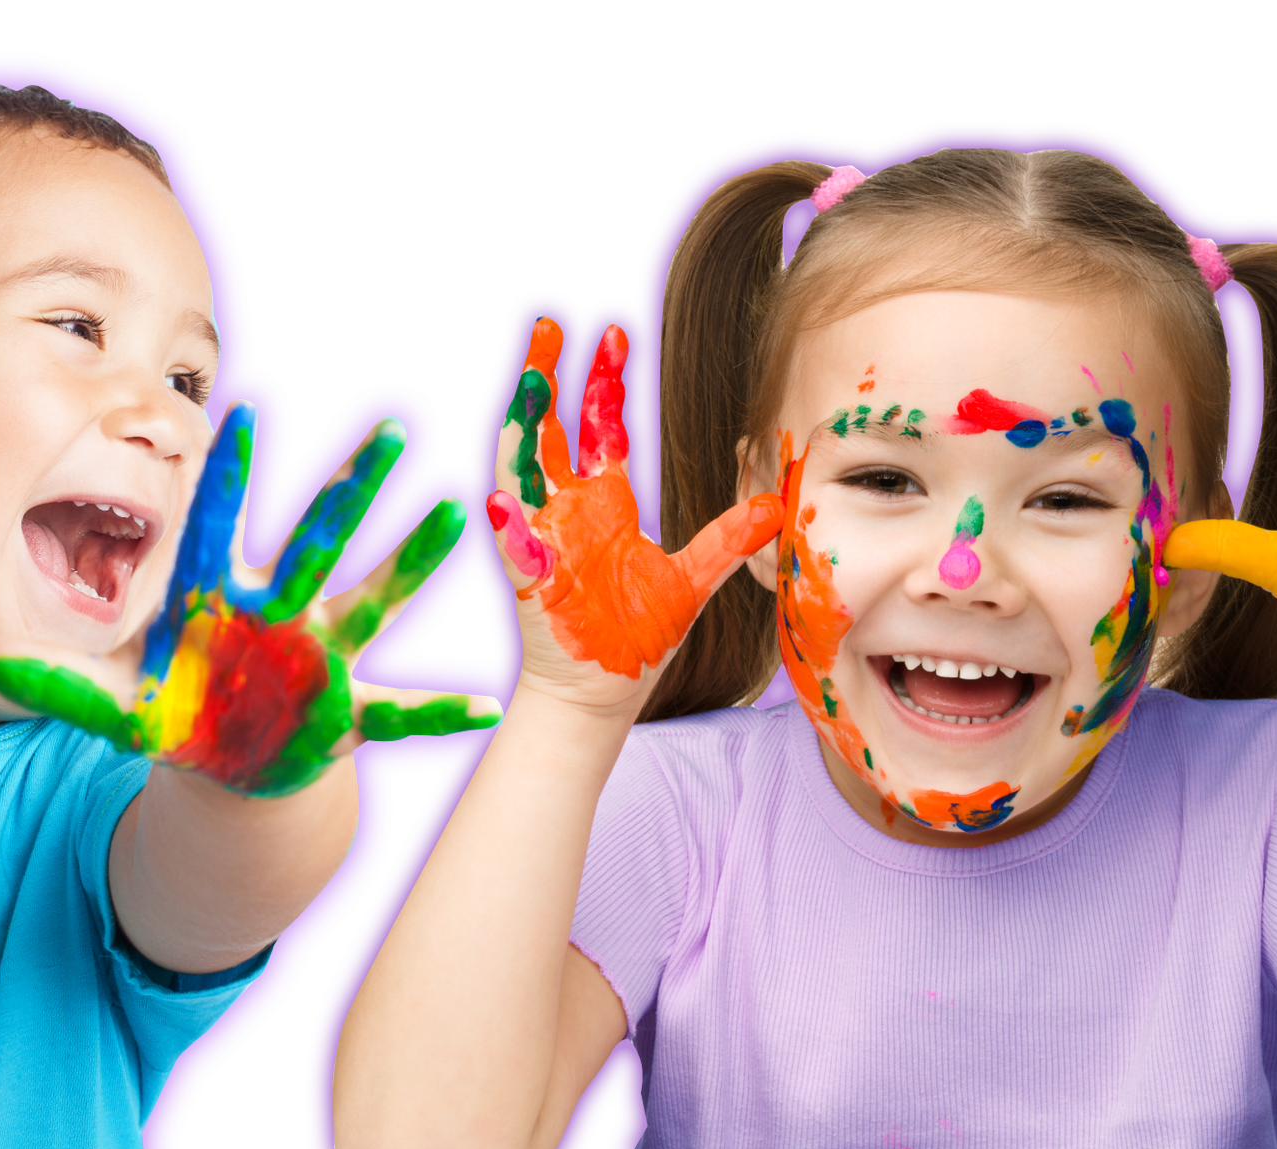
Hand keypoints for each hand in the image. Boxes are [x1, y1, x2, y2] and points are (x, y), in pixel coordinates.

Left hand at [0, 401, 498, 796]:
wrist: (231, 760)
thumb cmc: (181, 713)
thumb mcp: (115, 708)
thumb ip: (55, 688)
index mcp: (220, 600)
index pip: (219, 524)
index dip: (230, 474)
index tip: (239, 410)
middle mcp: (281, 612)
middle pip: (318, 539)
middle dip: (352, 487)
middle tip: (390, 426)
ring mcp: (322, 656)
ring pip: (375, 599)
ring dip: (415, 561)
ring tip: (455, 513)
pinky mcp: (348, 709)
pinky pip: (403, 711)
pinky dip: (445, 712)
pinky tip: (488, 707)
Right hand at [484, 318, 782, 712]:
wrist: (603, 693)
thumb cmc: (638, 638)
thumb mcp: (692, 580)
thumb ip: (727, 538)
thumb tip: (774, 503)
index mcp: (604, 502)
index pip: (599, 425)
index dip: (602, 381)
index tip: (613, 334)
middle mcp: (567, 510)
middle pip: (548, 428)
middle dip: (546, 378)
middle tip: (549, 328)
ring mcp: (544, 539)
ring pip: (520, 469)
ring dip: (521, 427)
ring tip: (527, 383)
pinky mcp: (532, 579)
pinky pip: (514, 546)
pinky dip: (508, 525)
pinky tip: (502, 499)